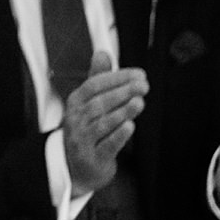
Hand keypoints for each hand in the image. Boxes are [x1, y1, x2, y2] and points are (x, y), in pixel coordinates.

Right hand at [60, 50, 146, 195]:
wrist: (77, 167)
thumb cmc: (87, 130)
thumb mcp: (89, 103)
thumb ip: (98, 78)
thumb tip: (102, 52)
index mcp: (75, 103)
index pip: (93, 85)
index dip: (116, 78)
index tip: (138, 74)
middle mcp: (75, 120)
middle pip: (99, 103)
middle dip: (122, 92)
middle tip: (143, 86)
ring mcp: (82, 140)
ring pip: (102, 123)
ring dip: (122, 111)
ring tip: (139, 102)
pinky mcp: (92, 159)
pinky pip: (106, 146)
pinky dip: (118, 136)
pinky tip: (130, 127)